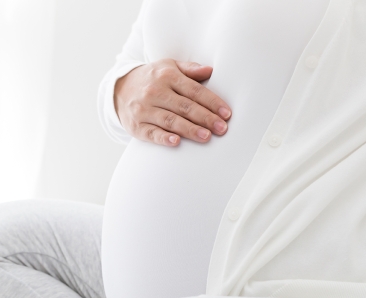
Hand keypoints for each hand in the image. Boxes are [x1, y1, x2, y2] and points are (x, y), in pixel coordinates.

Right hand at [113, 58, 231, 145]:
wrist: (118, 89)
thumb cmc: (152, 79)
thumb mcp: (169, 67)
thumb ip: (190, 69)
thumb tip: (210, 70)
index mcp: (167, 76)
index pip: (194, 90)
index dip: (212, 102)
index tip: (226, 113)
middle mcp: (155, 92)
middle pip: (185, 107)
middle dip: (205, 118)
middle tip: (222, 128)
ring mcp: (144, 109)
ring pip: (170, 121)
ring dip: (189, 129)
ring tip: (206, 136)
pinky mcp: (136, 125)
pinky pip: (151, 132)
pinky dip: (163, 138)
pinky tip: (176, 142)